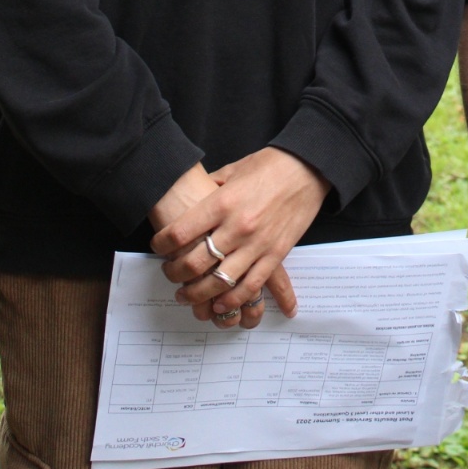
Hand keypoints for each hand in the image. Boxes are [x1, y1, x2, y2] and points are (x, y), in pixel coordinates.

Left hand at [150, 148, 329, 329]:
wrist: (309, 167)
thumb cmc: (271, 164)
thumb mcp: (234, 170)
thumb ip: (212, 186)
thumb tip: (195, 197)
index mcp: (223, 202)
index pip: (180, 231)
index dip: (162, 242)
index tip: (158, 244)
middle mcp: (237, 227)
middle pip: (195, 262)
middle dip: (175, 272)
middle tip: (169, 273)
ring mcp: (258, 244)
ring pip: (219, 281)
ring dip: (198, 293)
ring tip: (186, 294)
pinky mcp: (275, 255)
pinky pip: (251, 286)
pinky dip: (232, 299)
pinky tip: (218, 303)